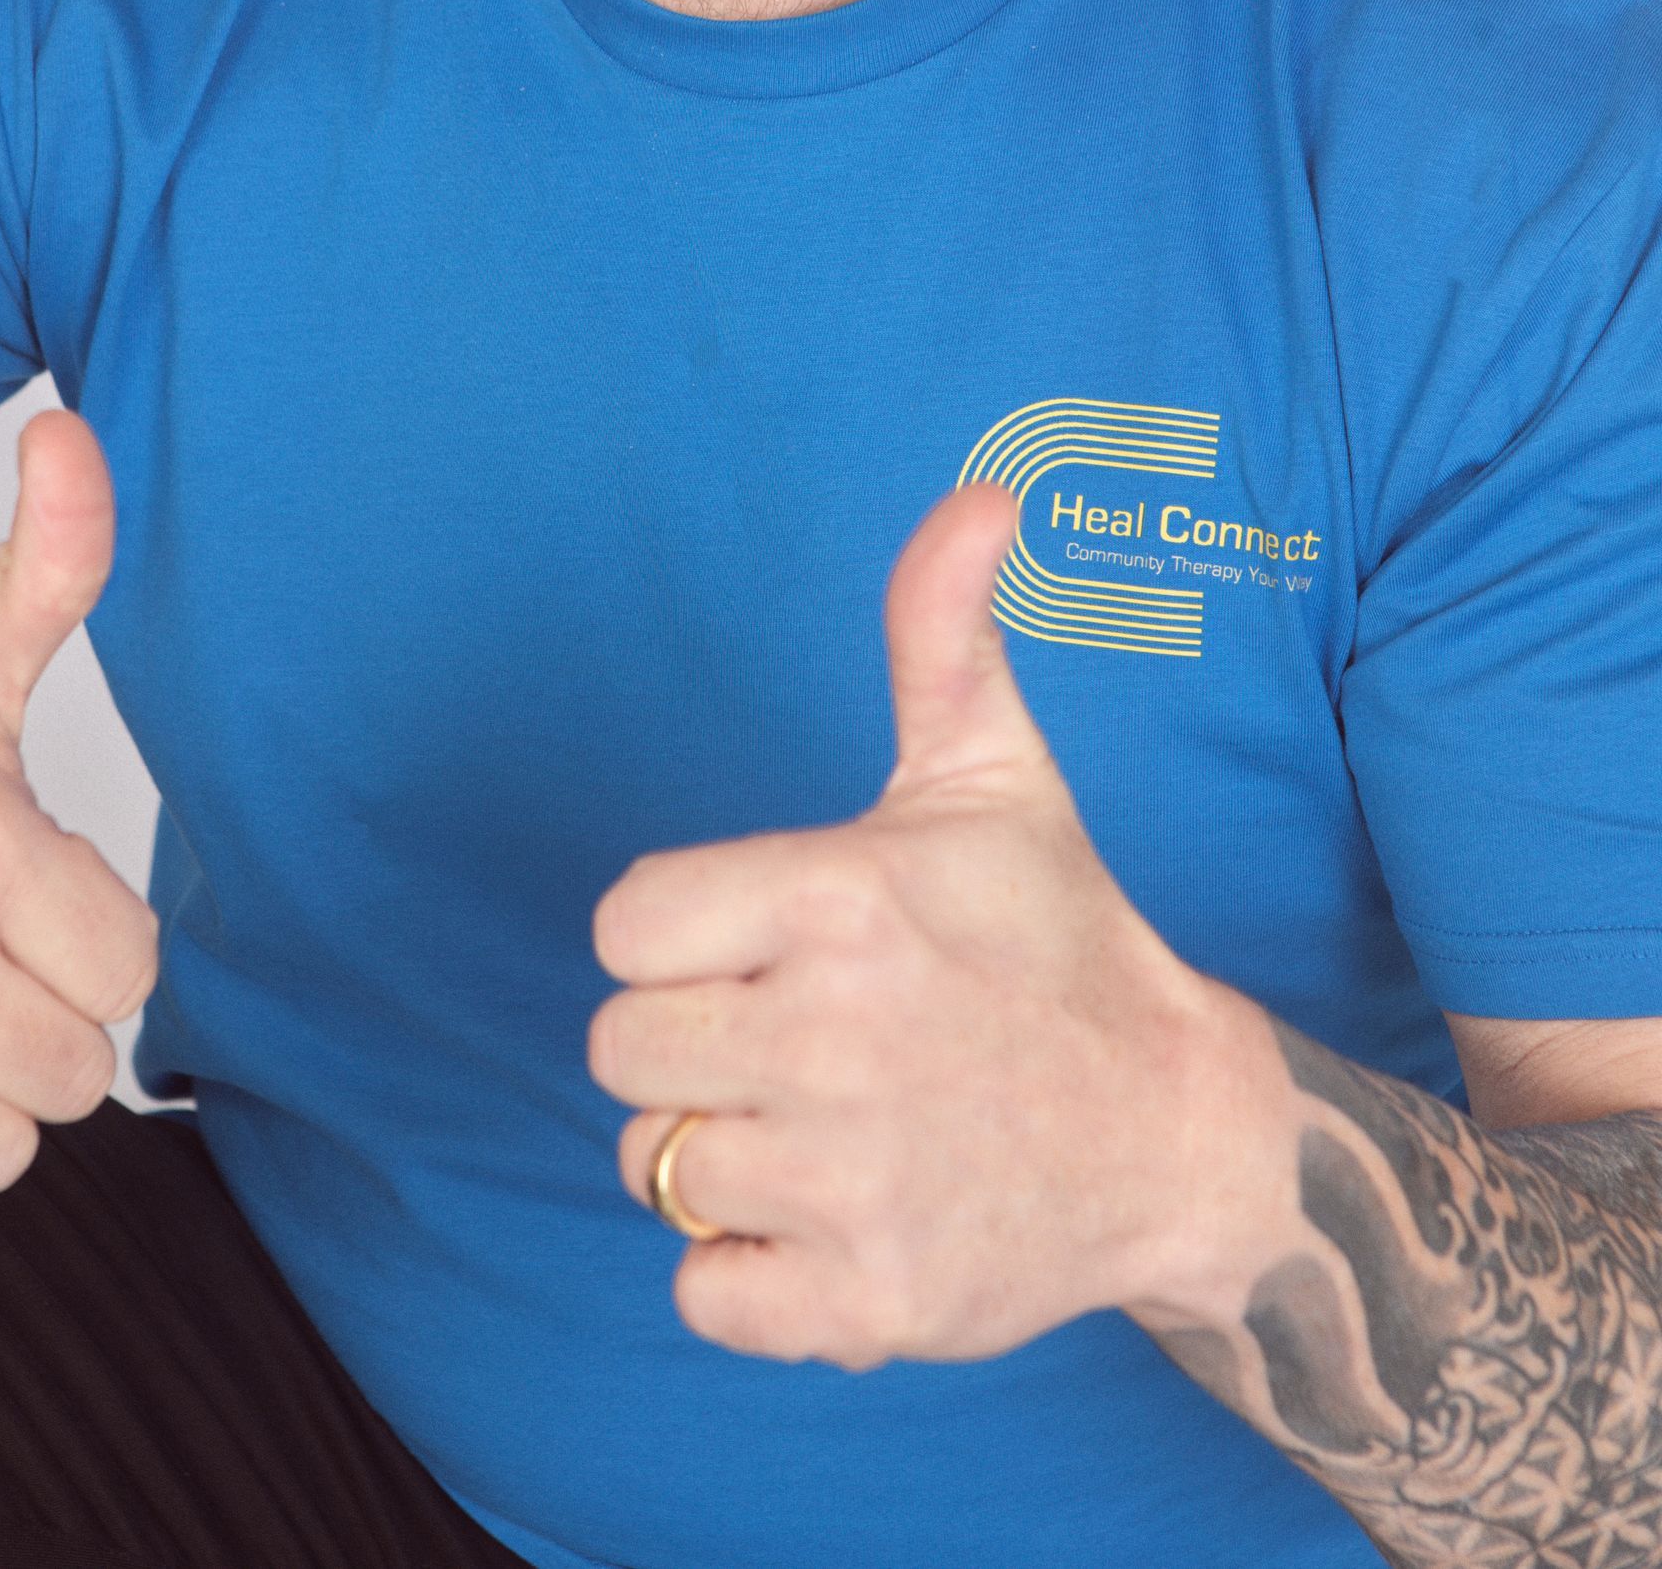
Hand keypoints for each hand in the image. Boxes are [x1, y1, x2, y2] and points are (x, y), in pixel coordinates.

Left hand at [589, 482, 1272, 1369]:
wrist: (1177, 1132)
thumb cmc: (1057, 936)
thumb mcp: (997, 774)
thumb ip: (943, 630)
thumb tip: (980, 494)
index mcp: (841, 898)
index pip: (621, 929)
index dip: (679, 935)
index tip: (764, 941)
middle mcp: (837, 1039)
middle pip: (619, 1051)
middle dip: (692, 1040)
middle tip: (796, 1033)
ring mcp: (853, 1180)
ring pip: (654, 1171)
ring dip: (721, 1151)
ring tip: (825, 1119)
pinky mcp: (869, 1303)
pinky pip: (703, 1289)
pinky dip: (752, 1268)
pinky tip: (838, 1210)